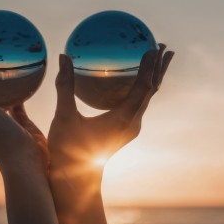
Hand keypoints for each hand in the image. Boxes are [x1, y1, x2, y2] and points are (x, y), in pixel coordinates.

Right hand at [46, 44, 172, 223]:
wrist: (76, 179)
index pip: (142, 88)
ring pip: (147, 96)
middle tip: (161, 44)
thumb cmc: (68, 149)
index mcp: (122, 119)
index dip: (149, 67)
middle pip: (151, 90)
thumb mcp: (64, 116)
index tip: (151, 47)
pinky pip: (138, 102)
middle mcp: (132, 122)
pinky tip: (135, 77)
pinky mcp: (126, 128)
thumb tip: (63, 57)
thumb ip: (65, 86)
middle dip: (158, 67)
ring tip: (157, 55)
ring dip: (153, 75)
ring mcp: (131, 127)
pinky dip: (142, 86)